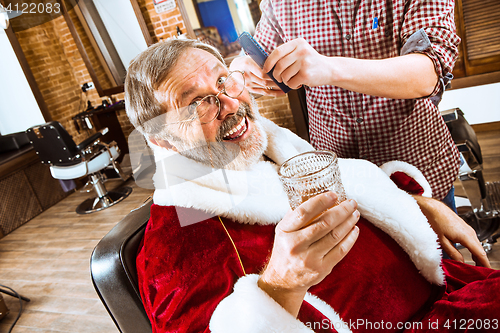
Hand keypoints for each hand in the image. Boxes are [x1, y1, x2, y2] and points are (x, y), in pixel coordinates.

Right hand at [229, 55, 285, 96]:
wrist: (233, 67)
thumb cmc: (247, 59)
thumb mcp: (252, 55)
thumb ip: (263, 59)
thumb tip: (279, 62)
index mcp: (247, 64)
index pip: (262, 72)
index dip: (273, 74)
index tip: (283, 71)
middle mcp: (246, 75)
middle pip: (265, 80)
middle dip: (278, 80)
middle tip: (288, 78)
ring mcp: (247, 84)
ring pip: (266, 87)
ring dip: (278, 86)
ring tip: (287, 84)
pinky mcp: (250, 89)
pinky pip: (264, 93)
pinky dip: (274, 93)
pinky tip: (282, 91)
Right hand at [259, 192, 359, 315]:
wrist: (283, 280)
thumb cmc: (286, 248)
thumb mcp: (284, 229)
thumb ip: (297, 213)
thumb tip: (314, 192)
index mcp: (285, 231)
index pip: (303, 213)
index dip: (320, 202)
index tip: (334, 194)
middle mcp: (295, 245)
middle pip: (324, 224)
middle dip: (341, 211)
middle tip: (351, 203)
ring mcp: (309, 259)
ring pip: (335, 236)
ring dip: (348, 222)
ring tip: (354, 214)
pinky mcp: (321, 269)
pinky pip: (341, 251)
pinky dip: (350, 238)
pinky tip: (354, 229)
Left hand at [263, 38, 334, 88]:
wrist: (330, 69)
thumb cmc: (311, 62)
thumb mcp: (300, 52)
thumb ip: (286, 54)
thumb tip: (266, 64)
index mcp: (298, 43)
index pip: (277, 52)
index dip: (269, 62)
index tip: (266, 69)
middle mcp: (301, 51)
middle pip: (279, 65)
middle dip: (276, 75)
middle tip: (278, 78)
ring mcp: (304, 62)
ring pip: (284, 75)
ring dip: (285, 81)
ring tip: (292, 79)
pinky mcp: (306, 74)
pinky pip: (291, 83)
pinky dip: (292, 86)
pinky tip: (299, 83)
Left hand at [413, 195, 490, 267]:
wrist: (433, 209)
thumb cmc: (436, 221)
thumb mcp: (442, 241)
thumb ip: (453, 253)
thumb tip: (461, 263)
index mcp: (466, 236)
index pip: (480, 253)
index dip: (485, 264)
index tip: (487, 271)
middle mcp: (470, 233)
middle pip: (480, 251)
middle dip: (482, 262)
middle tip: (480, 273)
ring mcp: (468, 230)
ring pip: (477, 246)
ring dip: (478, 256)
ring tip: (476, 267)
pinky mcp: (465, 229)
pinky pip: (473, 242)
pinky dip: (474, 250)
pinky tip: (471, 256)